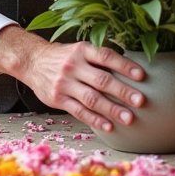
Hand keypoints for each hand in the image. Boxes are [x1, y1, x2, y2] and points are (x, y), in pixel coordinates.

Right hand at [0, 26, 144, 132]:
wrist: (33, 61)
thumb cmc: (65, 57)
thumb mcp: (80, 49)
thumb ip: (100, 58)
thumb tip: (131, 70)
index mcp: (82, 50)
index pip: (106, 56)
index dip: (124, 65)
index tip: (141, 76)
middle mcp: (73, 65)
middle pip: (102, 80)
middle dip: (123, 91)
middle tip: (141, 101)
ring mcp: (64, 83)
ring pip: (92, 98)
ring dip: (112, 109)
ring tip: (129, 118)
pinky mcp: (58, 99)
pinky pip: (79, 111)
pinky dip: (95, 120)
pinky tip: (108, 126)